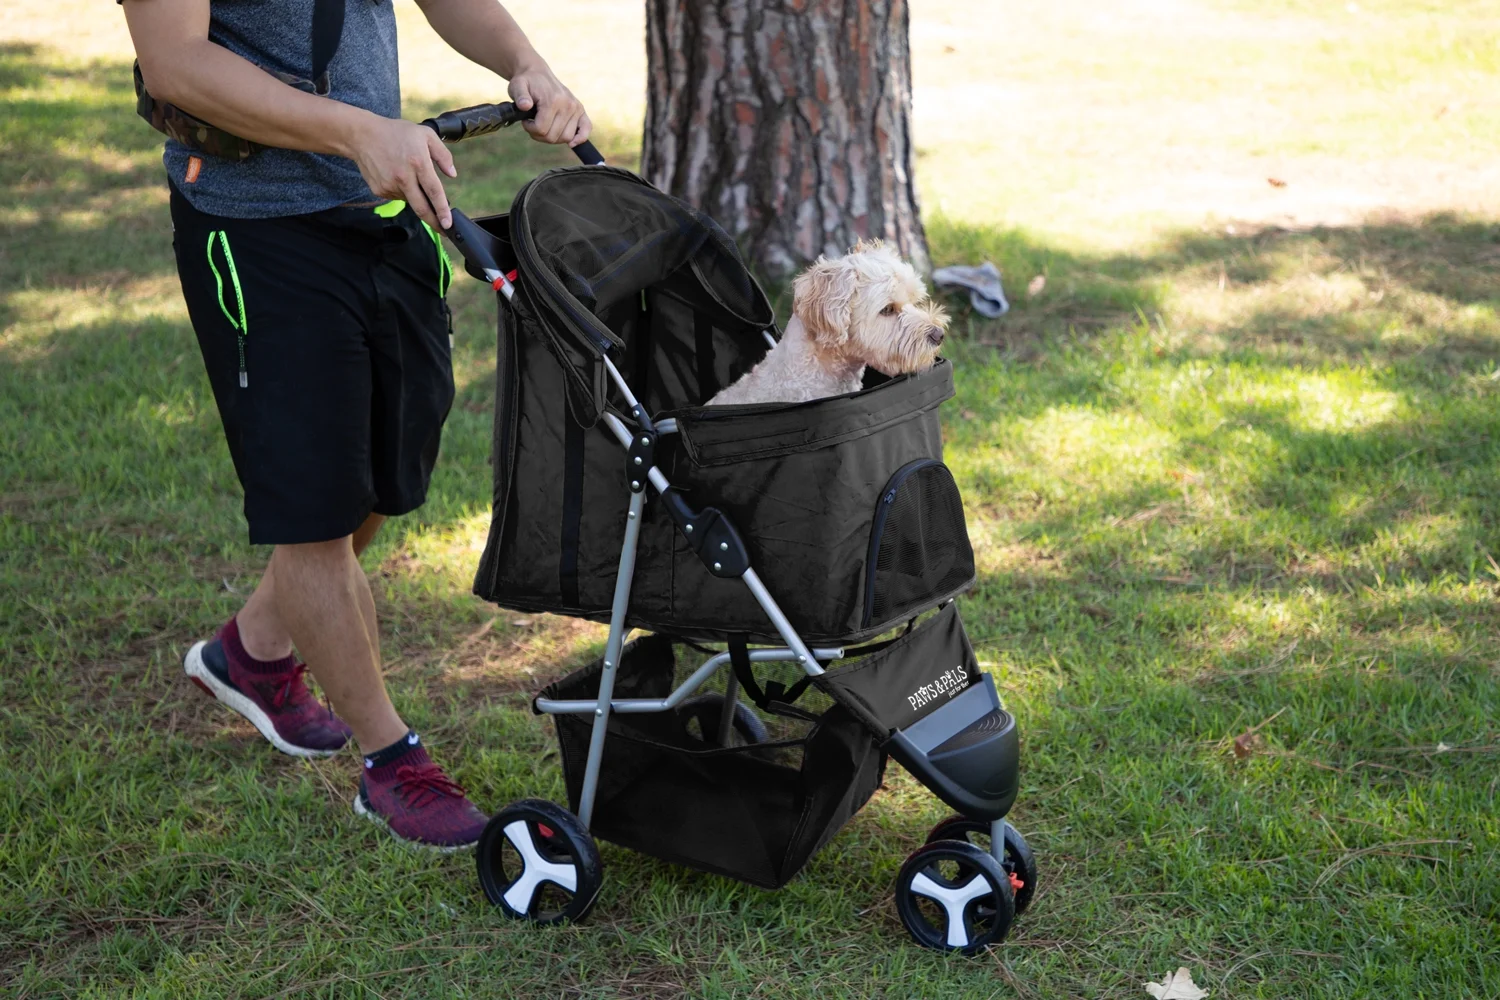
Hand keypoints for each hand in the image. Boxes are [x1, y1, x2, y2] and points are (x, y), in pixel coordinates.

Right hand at [345, 115, 456, 229]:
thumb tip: (453, 174)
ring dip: (415, 196)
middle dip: (434, 223)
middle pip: (421, 208)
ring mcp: (390, 185)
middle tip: (444, 230)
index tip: (448, 224)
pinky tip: (396, 175)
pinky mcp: (380, 190)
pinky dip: (402, 191)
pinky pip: (397, 197)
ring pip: (410, 200)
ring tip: (408, 174)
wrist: (363, 135)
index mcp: (418, 163)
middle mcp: (404, 177)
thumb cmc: (396, 133)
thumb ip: (443, 155)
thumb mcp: (425, 135)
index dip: (442, 211)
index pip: (434, 192)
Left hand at [508, 63, 591, 147]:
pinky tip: (572, 143)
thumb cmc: (526, 82)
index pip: (542, 130)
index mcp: (553, 100)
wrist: (537, 73)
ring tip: (544, 125)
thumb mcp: (517, 86)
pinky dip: (580, 138)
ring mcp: (576, 108)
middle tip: (533, 124)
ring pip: (566, 138)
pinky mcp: (581, 110)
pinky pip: (586, 129)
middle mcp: (568, 104)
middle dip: (540, 135)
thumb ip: (519, 96)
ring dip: (553, 137)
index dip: (530, 129)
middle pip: (554, 137)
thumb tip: (524, 105)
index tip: (525, 121)